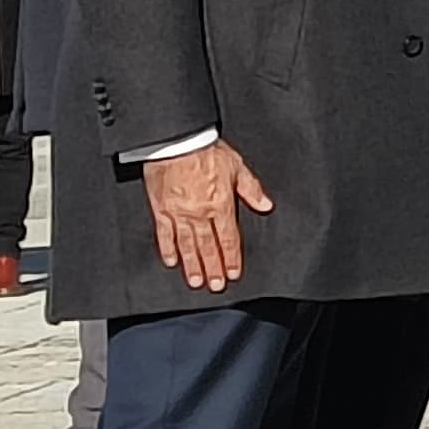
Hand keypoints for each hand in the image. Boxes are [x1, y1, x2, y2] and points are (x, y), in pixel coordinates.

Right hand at [143, 143, 274, 293]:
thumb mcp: (237, 166)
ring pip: (188, 246)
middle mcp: (200, 214)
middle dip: (213, 268)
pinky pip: (165, 235)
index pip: (229, 239)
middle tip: (215, 286)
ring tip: (197, 282)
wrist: (177, 141)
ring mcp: (179, 214)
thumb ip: (251, 189)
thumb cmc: (206, 150)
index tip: (233, 273)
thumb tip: (266, 205)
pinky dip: (168, 250)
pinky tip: (172, 262)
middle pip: (208, 247)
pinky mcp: (161, 210)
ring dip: (193, 266)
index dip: (232, 258)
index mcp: (220, 205)